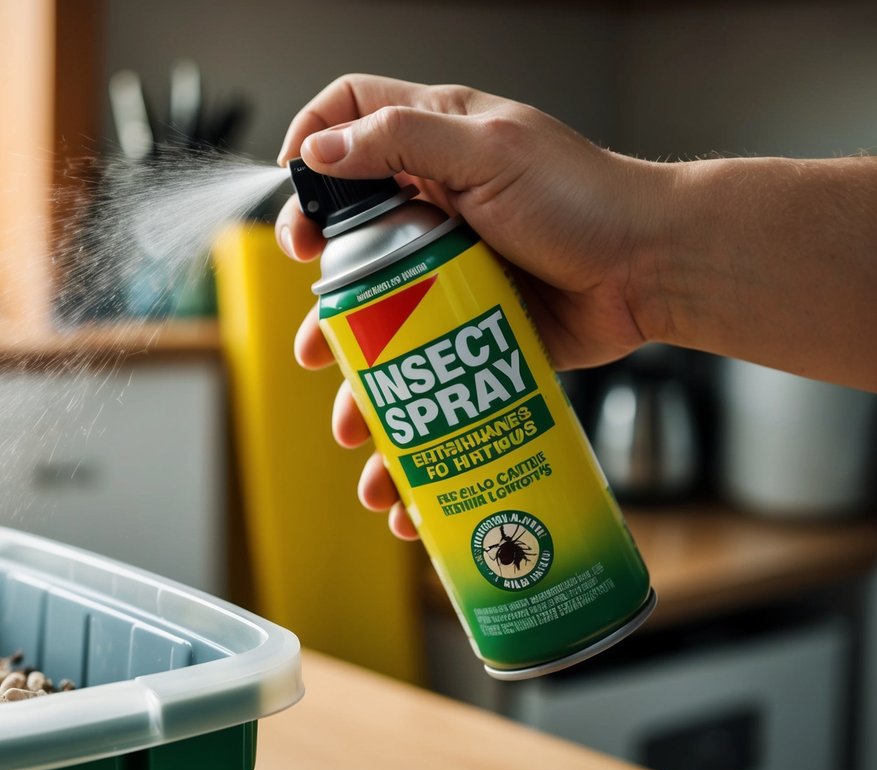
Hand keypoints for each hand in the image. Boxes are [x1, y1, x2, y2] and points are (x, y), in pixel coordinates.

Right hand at [277, 74, 674, 539]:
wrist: (655, 270)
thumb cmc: (588, 200)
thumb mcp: (489, 153)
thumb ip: (402, 139)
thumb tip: (318, 151)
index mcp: (435, 143)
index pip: (348, 120)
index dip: (310, 150)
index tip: (298, 208)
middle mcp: (435, 205)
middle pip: (348, 249)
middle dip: (322, 307)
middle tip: (316, 340)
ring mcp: (451, 271)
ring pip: (381, 329)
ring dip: (358, 386)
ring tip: (353, 426)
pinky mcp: (473, 327)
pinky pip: (425, 373)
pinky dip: (407, 423)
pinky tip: (395, 465)